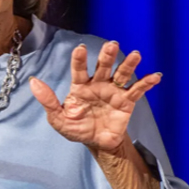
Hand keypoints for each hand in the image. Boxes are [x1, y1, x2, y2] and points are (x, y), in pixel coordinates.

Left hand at [29, 41, 161, 152]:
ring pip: (122, 74)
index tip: (80, 48)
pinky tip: (155, 76)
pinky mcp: (126, 101)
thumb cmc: (76, 128)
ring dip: (128, 64)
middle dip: (107, 56)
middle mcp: (98, 84)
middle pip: (103, 67)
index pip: (79, 70)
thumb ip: (48, 101)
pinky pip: (137, 90)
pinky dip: (146, 83)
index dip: (79, 59)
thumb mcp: (59, 119)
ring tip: (135, 55)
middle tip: (112, 45)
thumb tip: (33, 81)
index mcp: (80, 87)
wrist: (97, 143)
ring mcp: (113, 91)